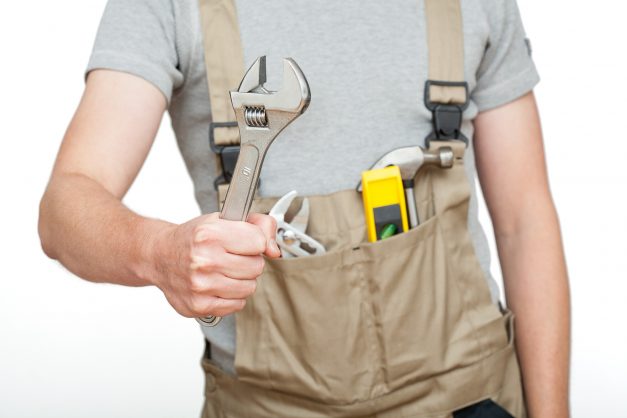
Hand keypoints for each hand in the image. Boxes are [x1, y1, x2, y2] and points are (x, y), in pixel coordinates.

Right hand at [148, 213, 279, 317]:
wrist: (159, 256)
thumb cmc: (192, 238)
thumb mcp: (223, 219)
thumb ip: (258, 225)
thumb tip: (274, 250)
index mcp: (210, 234)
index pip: (259, 242)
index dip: (254, 241)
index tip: (243, 240)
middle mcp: (204, 260)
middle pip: (256, 267)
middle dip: (248, 261)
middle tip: (231, 256)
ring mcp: (201, 285)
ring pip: (249, 287)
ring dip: (241, 280)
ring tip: (224, 270)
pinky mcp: (200, 306)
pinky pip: (237, 304)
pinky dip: (232, 296)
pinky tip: (218, 284)